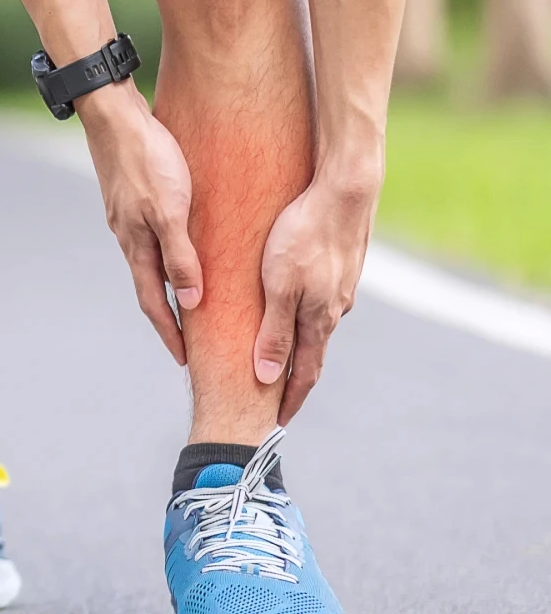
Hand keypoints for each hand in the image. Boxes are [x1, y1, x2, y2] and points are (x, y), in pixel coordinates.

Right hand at [77, 81, 202, 364]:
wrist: (115, 116)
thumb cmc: (147, 160)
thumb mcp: (170, 211)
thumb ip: (180, 256)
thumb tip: (189, 302)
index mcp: (135, 244)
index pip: (152, 301)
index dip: (169, 332)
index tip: (184, 358)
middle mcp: (128, 234)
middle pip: (149, 284)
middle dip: (169, 313)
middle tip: (190, 337)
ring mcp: (127, 215)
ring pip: (150, 258)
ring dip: (167, 280)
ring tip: (190, 294)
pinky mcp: (132, 195)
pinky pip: (151, 234)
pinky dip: (166, 250)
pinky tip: (180, 242)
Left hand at [254, 169, 379, 423]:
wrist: (345, 190)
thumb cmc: (304, 234)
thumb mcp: (280, 286)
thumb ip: (274, 331)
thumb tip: (269, 379)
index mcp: (319, 319)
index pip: (305, 374)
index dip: (290, 400)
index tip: (276, 423)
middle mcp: (334, 308)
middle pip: (311, 351)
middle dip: (294, 376)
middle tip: (275, 396)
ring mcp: (340, 286)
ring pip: (316, 322)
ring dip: (299, 341)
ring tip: (281, 351)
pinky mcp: (341, 264)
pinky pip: (319, 297)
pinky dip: (304, 310)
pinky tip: (295, 302)